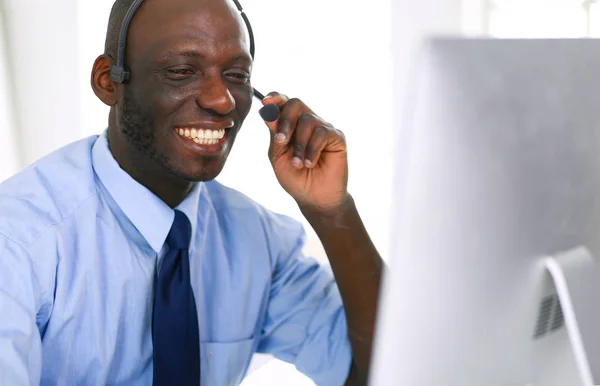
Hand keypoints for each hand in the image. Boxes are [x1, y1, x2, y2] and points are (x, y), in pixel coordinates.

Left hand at [260, 92, 348, 211]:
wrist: (314, 198)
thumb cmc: (295, 178)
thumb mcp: (278, 157)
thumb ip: (274, 134)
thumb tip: (267, 111)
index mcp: (291, 124)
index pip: (283, 102)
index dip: (275, 97)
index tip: (265, 101)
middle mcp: (307, 122)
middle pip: (296, 104)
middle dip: (286, 120)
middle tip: (281, 141)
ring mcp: (323, 128)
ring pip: (308, 120)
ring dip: (299, 144)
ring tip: (298, 164)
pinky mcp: (337, 137)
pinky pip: (322, 133)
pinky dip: (312, 150)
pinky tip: (309, 164)